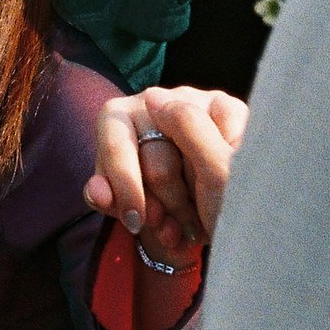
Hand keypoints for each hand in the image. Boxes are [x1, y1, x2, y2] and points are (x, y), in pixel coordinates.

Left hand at [86, 85, 249, 260]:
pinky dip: (230, 178)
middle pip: (160, 165)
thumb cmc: (144, 192)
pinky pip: (230, 146)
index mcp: (115, 117)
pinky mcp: (228, 106)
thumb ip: (107, 199)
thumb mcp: (123, 199)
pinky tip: (223, 194)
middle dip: (166, 207)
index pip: (117, 149)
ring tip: (194, 224)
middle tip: (170, 231)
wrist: (184, 186)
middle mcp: (152, 99)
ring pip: (199, 162)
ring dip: (199, 202)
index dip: (127, 190)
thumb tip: (98, 194)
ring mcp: (192, 98)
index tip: (135, 223)